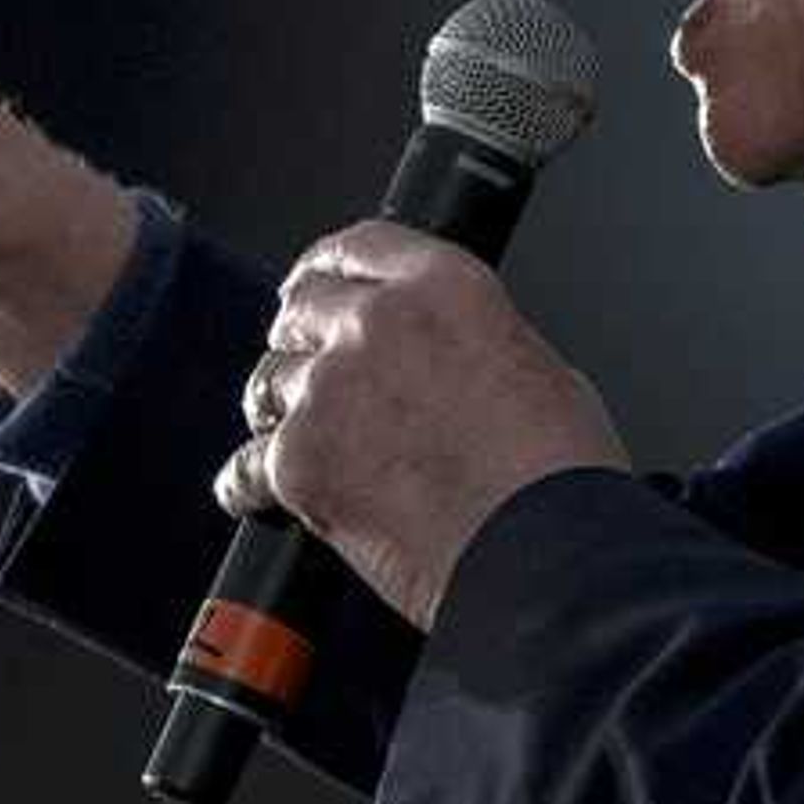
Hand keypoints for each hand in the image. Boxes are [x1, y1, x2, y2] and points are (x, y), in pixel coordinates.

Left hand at [219, 222, 631, 632]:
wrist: (546, 556)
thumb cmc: (557, 479)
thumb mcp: (536, 368)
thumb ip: (470, 344)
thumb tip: (446, 362)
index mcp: (444, 287)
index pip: (358, 247)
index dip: (327, 268)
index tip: (315, 283)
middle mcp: (379, 324)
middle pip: (302, 310)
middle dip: (301, 341)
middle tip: (309, 371)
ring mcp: (332, 391)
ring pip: (268, 384)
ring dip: (278, 410)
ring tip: (297, 440)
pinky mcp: (300, 461)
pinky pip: (246, 466)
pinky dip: (248, 484)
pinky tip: (256, 494)